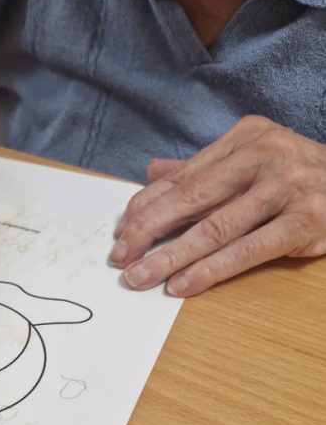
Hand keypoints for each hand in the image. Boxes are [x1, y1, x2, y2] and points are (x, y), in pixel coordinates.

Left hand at [109, 116, 325, 295]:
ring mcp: (287, 187)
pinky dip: (210, 271)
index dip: (145, 207)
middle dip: (147, 231)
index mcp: (245, 139)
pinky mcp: (306, 221)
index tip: (120, 233)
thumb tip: (152, 172)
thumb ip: (204, 169)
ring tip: (140, 278)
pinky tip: (182, 286)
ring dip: (170, 257)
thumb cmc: (301, 176)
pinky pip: (246, 251)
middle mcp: (264, 156)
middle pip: (190, 198)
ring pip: (214, 228)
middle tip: (119, 258)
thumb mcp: (255, 159)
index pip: (181, 177)